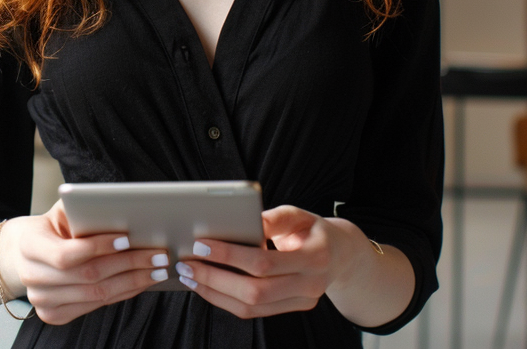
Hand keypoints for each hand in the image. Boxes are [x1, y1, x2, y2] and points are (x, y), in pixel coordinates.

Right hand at [0, 200, 170, 324]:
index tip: (127, 237)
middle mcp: (32, 277)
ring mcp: (42, 301)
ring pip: (97, 294)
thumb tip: (117, 209)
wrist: (25, 253)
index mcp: (29, 246)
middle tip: (158, 254)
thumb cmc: (51, 227)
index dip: (98, 247)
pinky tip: (141, 281)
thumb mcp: (61, 212)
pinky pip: (96, 305)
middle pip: (89, 276)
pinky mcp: (54, 315)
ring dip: (133, 281)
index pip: (67, 254)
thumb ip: (82, 210)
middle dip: (129, 264)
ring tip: (157, 269)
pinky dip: (123, 293)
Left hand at [174, 206, 376, 319]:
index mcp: (314, 258)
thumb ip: (274, 218)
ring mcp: (301, 302)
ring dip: (214, 293)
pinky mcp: (290, 309)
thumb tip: (246, 221)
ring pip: (251, 307)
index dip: (230, 256)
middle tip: (186, 263)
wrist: (341, 256)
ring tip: (189, 276)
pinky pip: (253, 311)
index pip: (264, 263)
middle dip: (215, 278)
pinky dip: (225, 300)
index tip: (201, 245)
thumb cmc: (312, 229)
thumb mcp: (299, 214)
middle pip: (255, 292)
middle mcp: (310, 285)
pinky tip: (206, 285)